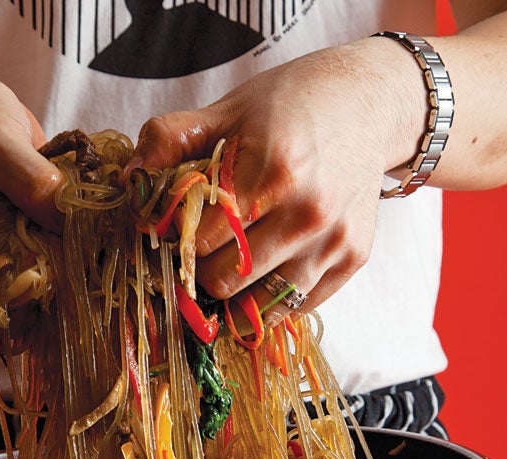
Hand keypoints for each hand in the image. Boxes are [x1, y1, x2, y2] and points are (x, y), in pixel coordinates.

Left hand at [129, 40, 423, 324]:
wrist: (374, 104)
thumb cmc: (296, 104)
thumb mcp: (232, 109)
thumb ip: (176, 137)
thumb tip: (132, 171)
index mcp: (275, 172)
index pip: (200, 239)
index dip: (178, 241)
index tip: (174, 233)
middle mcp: (309, 214)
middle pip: (225, 279)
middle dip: (200, 271)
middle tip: (197, 254)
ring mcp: (334, 242)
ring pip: (261, 305)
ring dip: (234, 295)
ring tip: (224, 270)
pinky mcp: (352, 260)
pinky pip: (297, 307)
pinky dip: (271, 301)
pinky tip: (260, 275)